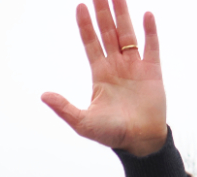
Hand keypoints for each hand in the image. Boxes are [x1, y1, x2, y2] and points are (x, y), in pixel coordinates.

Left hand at [41, 0, 166, 156]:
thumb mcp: (84, 123)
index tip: (80, 6)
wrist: (140, 142)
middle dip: (103, 12)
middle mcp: (117, 66)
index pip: (91, 43)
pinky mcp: (153, 72)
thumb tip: (44, 96)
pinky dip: (150, 32)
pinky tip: (146, 15)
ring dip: (123, 14)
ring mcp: (135, 67)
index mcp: (100, 74)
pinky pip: (152, 47)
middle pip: (108, 32)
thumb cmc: (112, 134)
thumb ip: (65, 109)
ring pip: (128, 34)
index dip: (85, 25)